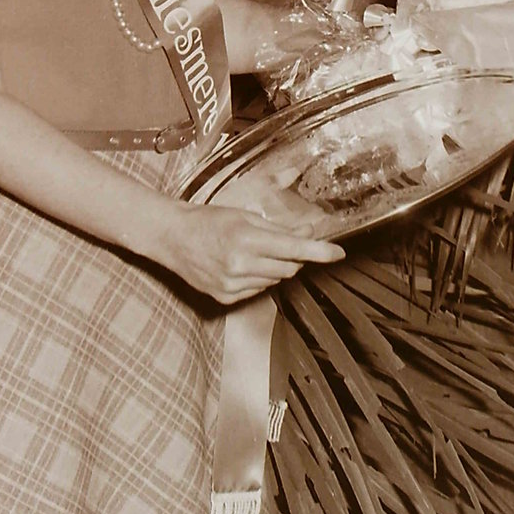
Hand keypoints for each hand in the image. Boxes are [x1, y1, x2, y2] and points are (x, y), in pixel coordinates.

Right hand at [157, 201, 344, 304]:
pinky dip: (258, 278)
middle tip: (284, 243)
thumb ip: (278, 228)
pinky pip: (257, 290)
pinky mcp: (225, 297)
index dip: (320, 252)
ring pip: (275, 280)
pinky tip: (242, 265)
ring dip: (275, 267)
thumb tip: (308, 234)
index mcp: (247, 239)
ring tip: (254, 252)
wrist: (174, 237)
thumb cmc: (210, 220)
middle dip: (294, 256)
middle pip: (289, 268)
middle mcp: (240, 265)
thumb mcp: (245, 215)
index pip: (294, 249)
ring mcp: (232, 285)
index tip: (338, 253)